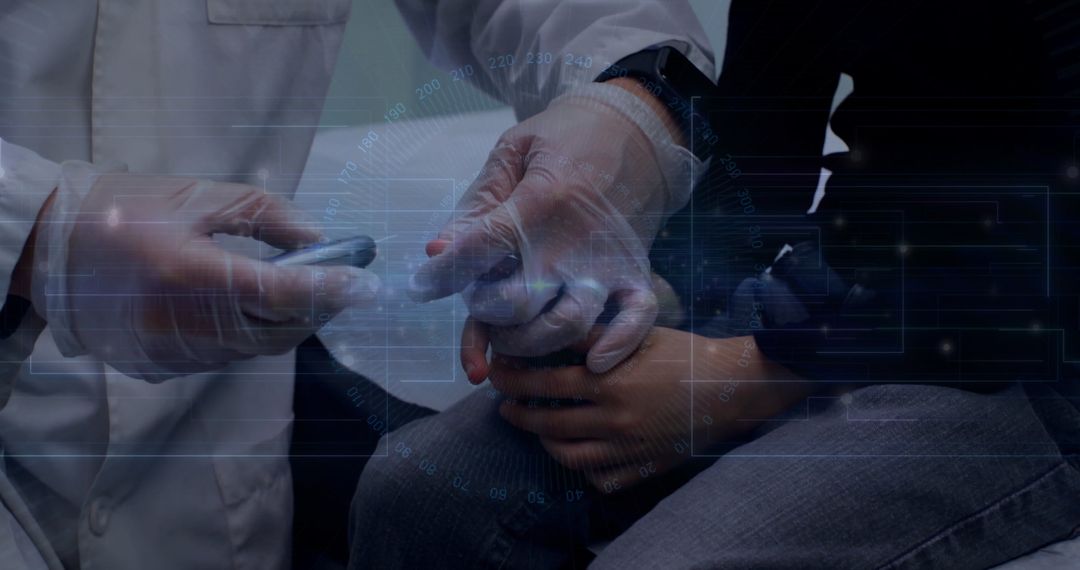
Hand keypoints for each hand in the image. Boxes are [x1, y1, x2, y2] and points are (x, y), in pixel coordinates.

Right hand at [29, 166, 378, 380]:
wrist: (47, 252)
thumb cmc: (124, 211)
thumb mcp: (198, 196)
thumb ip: (265, 215)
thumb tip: (319, 238)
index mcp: (191, 276)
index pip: (282, 295)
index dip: (332, 291)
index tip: (369, 285)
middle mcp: (184, 327)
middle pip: (278, 331)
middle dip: (319, 309)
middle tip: (346, 285)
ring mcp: (171, 354)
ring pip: (256, 350)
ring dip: (289, 325)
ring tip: (305, 294)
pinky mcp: (161, 368)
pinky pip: (226, 358)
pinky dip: (253, 336)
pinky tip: (256, 310)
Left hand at [410, 81, 698, 372]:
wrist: (633, 131)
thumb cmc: (563, 140)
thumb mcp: (512, 154)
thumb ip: (476, 207)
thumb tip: (436, 252)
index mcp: (540, 201)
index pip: (478, 251)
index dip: (442, 275)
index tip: (421, 286)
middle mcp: (574, 240)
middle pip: (517, 303)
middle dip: (484, 313)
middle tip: (478, 302)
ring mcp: (608, 262)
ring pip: (566, 325)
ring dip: (529, 342)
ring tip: (511, 334)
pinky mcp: (635, 273)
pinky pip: (636, 319)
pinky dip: (617, 345)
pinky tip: (592, 361)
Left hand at [486, 327, 808, 492]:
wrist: (731, 387)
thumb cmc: (685, 354)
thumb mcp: (638, 336)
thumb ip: (595, 338)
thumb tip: (552, 332)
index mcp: (610, 385)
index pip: (546, 385)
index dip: (514, 381)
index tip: (498, 375)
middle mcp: (614, 421)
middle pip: (549, 424)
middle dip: (519, 414)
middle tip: (505, 405)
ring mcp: (629, 449)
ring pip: (570, 457)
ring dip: (545, 444)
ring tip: (537, 429)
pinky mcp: (645, 466)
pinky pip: (602, 478)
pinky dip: (583, 468)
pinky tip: (578, 452)